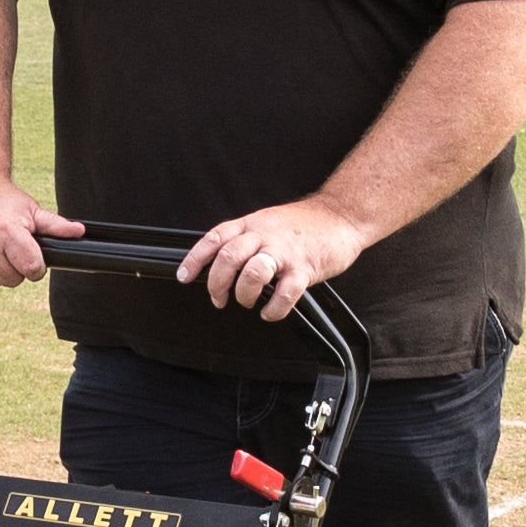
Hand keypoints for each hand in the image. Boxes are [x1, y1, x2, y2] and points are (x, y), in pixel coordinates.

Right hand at [0, 174, 79, 288]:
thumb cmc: (0, 198)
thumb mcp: (30, 209)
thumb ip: (55, 226)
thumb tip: (79, 232)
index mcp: (7, 234)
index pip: (32, 270)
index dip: (36, 265)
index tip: (30, 254)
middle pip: (12, 280)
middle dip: (14, 266)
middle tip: (8, 246)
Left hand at [179, 200, 365, 322]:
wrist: (342, 215)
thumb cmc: (305, 224)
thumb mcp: (267, 222)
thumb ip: (246, 239)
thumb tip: (222, 263)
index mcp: (252, 224)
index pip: (215, 239)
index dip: (195, 259)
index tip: (184, 276)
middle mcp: (265, 235)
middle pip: (228, 258)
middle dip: (217, 284)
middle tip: (219, 298)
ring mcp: (285, 251)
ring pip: (252, 274)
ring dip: (244, 295)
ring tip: (249, 301)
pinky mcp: (305, 268)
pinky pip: (284, 294)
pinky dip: (273, 309)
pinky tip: (271, 311)